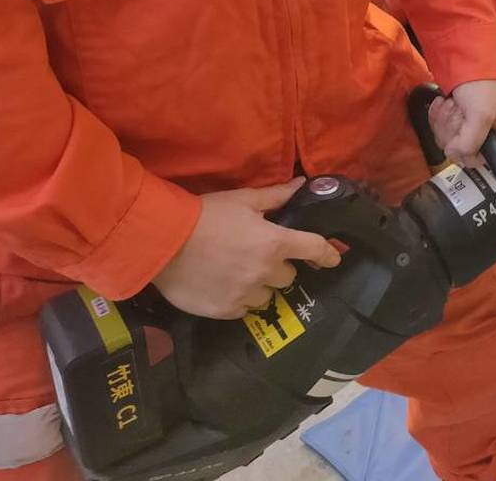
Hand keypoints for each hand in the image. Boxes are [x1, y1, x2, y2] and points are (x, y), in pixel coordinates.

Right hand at [152, 180, 340, 319]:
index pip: (314, 249)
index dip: (327, 254)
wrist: (162, 242)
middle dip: (279, 266)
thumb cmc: (205, 215)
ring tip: (240, 272)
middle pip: (288, 275)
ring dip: (260, 285)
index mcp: (274, 243)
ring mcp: (244, 294)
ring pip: (267, 295)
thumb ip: (276, 196)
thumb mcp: (243, 200)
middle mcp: (265, 272)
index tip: (333, 259)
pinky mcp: (224, 311)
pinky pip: (244, 309)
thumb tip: (302, 184)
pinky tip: (225, 286)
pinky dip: (240, 299)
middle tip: (260, 255)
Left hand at [430, 80, 495, 168]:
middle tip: (460, 110)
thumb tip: (454, 155)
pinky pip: (439, 128)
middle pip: (458, 150)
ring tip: (454, 103)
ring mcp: (469, 129)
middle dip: (454, 128)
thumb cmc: (482, 86)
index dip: (465, 148)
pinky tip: (444, 102)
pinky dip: (438, 114)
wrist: (466, 61)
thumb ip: (470, 143)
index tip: (462, 130)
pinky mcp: (454, 121)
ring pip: (446, 140)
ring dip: (446, 118)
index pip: (477, 161)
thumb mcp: (481, 116)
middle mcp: (486, 138)